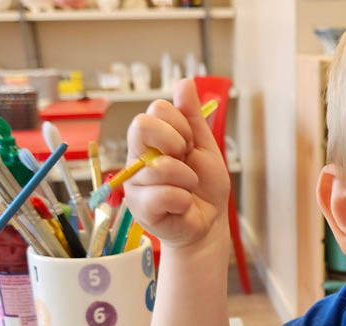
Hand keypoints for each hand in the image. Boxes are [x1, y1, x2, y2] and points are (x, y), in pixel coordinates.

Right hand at [124, 78, 229, 248]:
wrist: (210, 222)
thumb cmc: (205, 187)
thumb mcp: (204, 147)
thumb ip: (192, 118)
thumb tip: (185, 82)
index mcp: (152, 140)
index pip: (155, 110)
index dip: (179, 123)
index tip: (190, 143)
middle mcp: (138, 157)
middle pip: (140, 126)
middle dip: (174, 141)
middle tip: (185, 159)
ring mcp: (135, 183)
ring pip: (159, 166)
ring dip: (186, 179)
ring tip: (189, 189)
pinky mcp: (140, 208)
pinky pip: (162, 194)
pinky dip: (182, 200)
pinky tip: (183, 205)